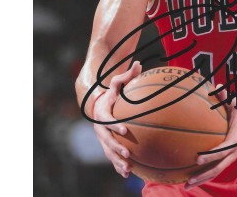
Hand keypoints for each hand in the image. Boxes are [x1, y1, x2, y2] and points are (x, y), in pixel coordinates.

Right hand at [93, 61, 141, 177]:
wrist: (98, 104)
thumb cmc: (112, 92)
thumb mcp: (117, 82)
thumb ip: (127, 75)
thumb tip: (138, 62)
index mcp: (102, 113)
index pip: (107, 121)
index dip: (115, 125)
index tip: (125, 130)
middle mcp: (100, 128)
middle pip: (106, 141)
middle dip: (116, 148)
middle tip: (127, 154)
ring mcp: (102, 138)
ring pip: (108, 152)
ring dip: (116, 162)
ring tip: (127, 169)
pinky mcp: (106, 144)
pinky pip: (111, 157)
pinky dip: (117, 166)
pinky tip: (127, 174)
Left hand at [184, 87, 236, 189]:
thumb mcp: (235, 105)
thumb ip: (225, 97)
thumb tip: (216, 86)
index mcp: (235, 141)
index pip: (221, 151)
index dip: (210, 156)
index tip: (197, 158)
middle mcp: (232, 153)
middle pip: (218, 168)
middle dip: (203, 175)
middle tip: (189, 179)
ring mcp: (229, 158)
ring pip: (215, 173)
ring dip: (201, 180)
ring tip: (186, 186)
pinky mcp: (225, 160)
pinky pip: (214, 169)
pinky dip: (203, 176)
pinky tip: (190, 178)